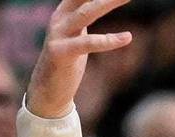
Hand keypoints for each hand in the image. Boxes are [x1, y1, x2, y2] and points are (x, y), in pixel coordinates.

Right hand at [27, 0, 133, 118]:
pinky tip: (127, 37)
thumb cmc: (67, 60)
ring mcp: (58, 34)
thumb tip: (99, 3)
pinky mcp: (61, 53)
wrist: (48, 90)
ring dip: (108, 2)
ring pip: (86, 13)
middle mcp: (59, 18)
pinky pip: (88, 43)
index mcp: (64, 11)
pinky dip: (109, 40)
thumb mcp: (77, 34)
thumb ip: (84, 16)